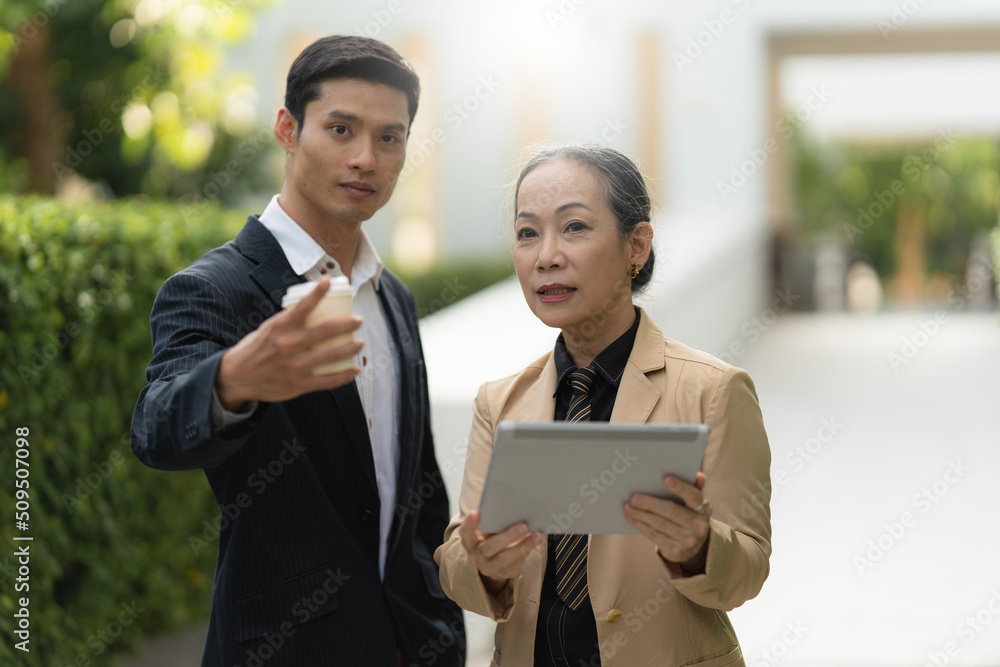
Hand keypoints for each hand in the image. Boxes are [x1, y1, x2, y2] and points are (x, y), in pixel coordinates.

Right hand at [215, 279, 363, 407]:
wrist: (237, 377)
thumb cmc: (256, 349)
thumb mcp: (268, 329)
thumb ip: (289, 320)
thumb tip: (312, 305)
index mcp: (280, 327)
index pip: (303, 306)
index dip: (318, 292)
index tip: (329, 281)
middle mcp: (289, 345)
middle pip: (327, 331)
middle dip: (348, 324)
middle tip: (358, 320)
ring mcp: (296, 366)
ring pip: (333, 356)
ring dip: (351, 348)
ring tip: (360, 343)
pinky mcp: (299, 385)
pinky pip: (328, 380)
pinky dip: (345, 375)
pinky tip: (355, 370)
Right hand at [458, 511, 542, 595]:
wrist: (492, 560)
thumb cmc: (490, 536)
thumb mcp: (486, 530)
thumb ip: (492, 521)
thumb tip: (513, 507)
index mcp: (468, 541)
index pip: (465, 532)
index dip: (469, 524)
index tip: (475, 513)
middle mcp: (475, 556)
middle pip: (489, 547)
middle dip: (507, 536)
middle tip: (523, 526)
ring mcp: (489, 567)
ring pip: (505, 558)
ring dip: (523, 546)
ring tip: (536, 535)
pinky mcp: (504, 573)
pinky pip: (517, 563)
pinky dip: (528, 550)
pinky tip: (537, 540)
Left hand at [624, 472, 711, 572]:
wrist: (695, 546)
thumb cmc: (689, 515)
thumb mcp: (695, 504)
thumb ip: (693, 488)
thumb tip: (697, 475)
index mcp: (704, 509)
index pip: (694, 496)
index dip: (681, 488)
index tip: (665, 479)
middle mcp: (698, 526)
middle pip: (671, 511)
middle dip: (650, 504)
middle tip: (634, 497)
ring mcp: (688, 540)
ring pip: (659, 524)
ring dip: (640, 515)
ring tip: (627, 507)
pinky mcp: (675, 550)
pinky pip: (654, 536)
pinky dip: (640, 525)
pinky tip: (630, 518)